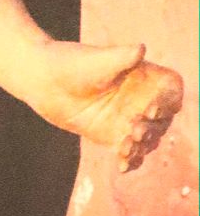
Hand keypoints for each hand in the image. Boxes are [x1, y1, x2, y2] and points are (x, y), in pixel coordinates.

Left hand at [33, 39, 182, 170]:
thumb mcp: (97, 60)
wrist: (43, 80)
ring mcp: (129, 117)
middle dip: (153, 127)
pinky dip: (132, 160)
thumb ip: (120, 57)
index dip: (168, 101)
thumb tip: (140, 48)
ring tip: (124, 147)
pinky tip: (123, 166)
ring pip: (149, 137)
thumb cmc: (71, 63)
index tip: (150, 109)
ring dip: (143, 145)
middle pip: (163, 118)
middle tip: (133, 130)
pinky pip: (132, 151)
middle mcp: (141, 98)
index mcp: (144, 76)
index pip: (172, 89)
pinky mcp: (114, 134)